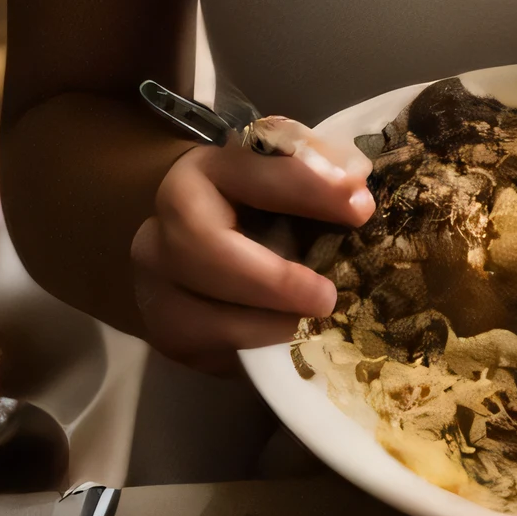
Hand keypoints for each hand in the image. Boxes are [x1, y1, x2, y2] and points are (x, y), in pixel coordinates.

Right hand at [132, 118, 373, 372]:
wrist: (197, 235)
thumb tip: (355, 179)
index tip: (361, 208)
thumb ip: (319, 165)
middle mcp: (166, 225)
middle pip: (206, 252)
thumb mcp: (285, 167)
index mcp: (204, 171)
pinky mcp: (165, 331)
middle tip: (326, 297)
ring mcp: (156, 283)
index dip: (309, 190)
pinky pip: (204, 350)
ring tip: (308, 323)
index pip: (253, 175)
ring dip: (263, 326)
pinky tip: (283, 339)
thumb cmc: (257, 198)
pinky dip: (250, 349)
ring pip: (199, 314)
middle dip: (273, 280)